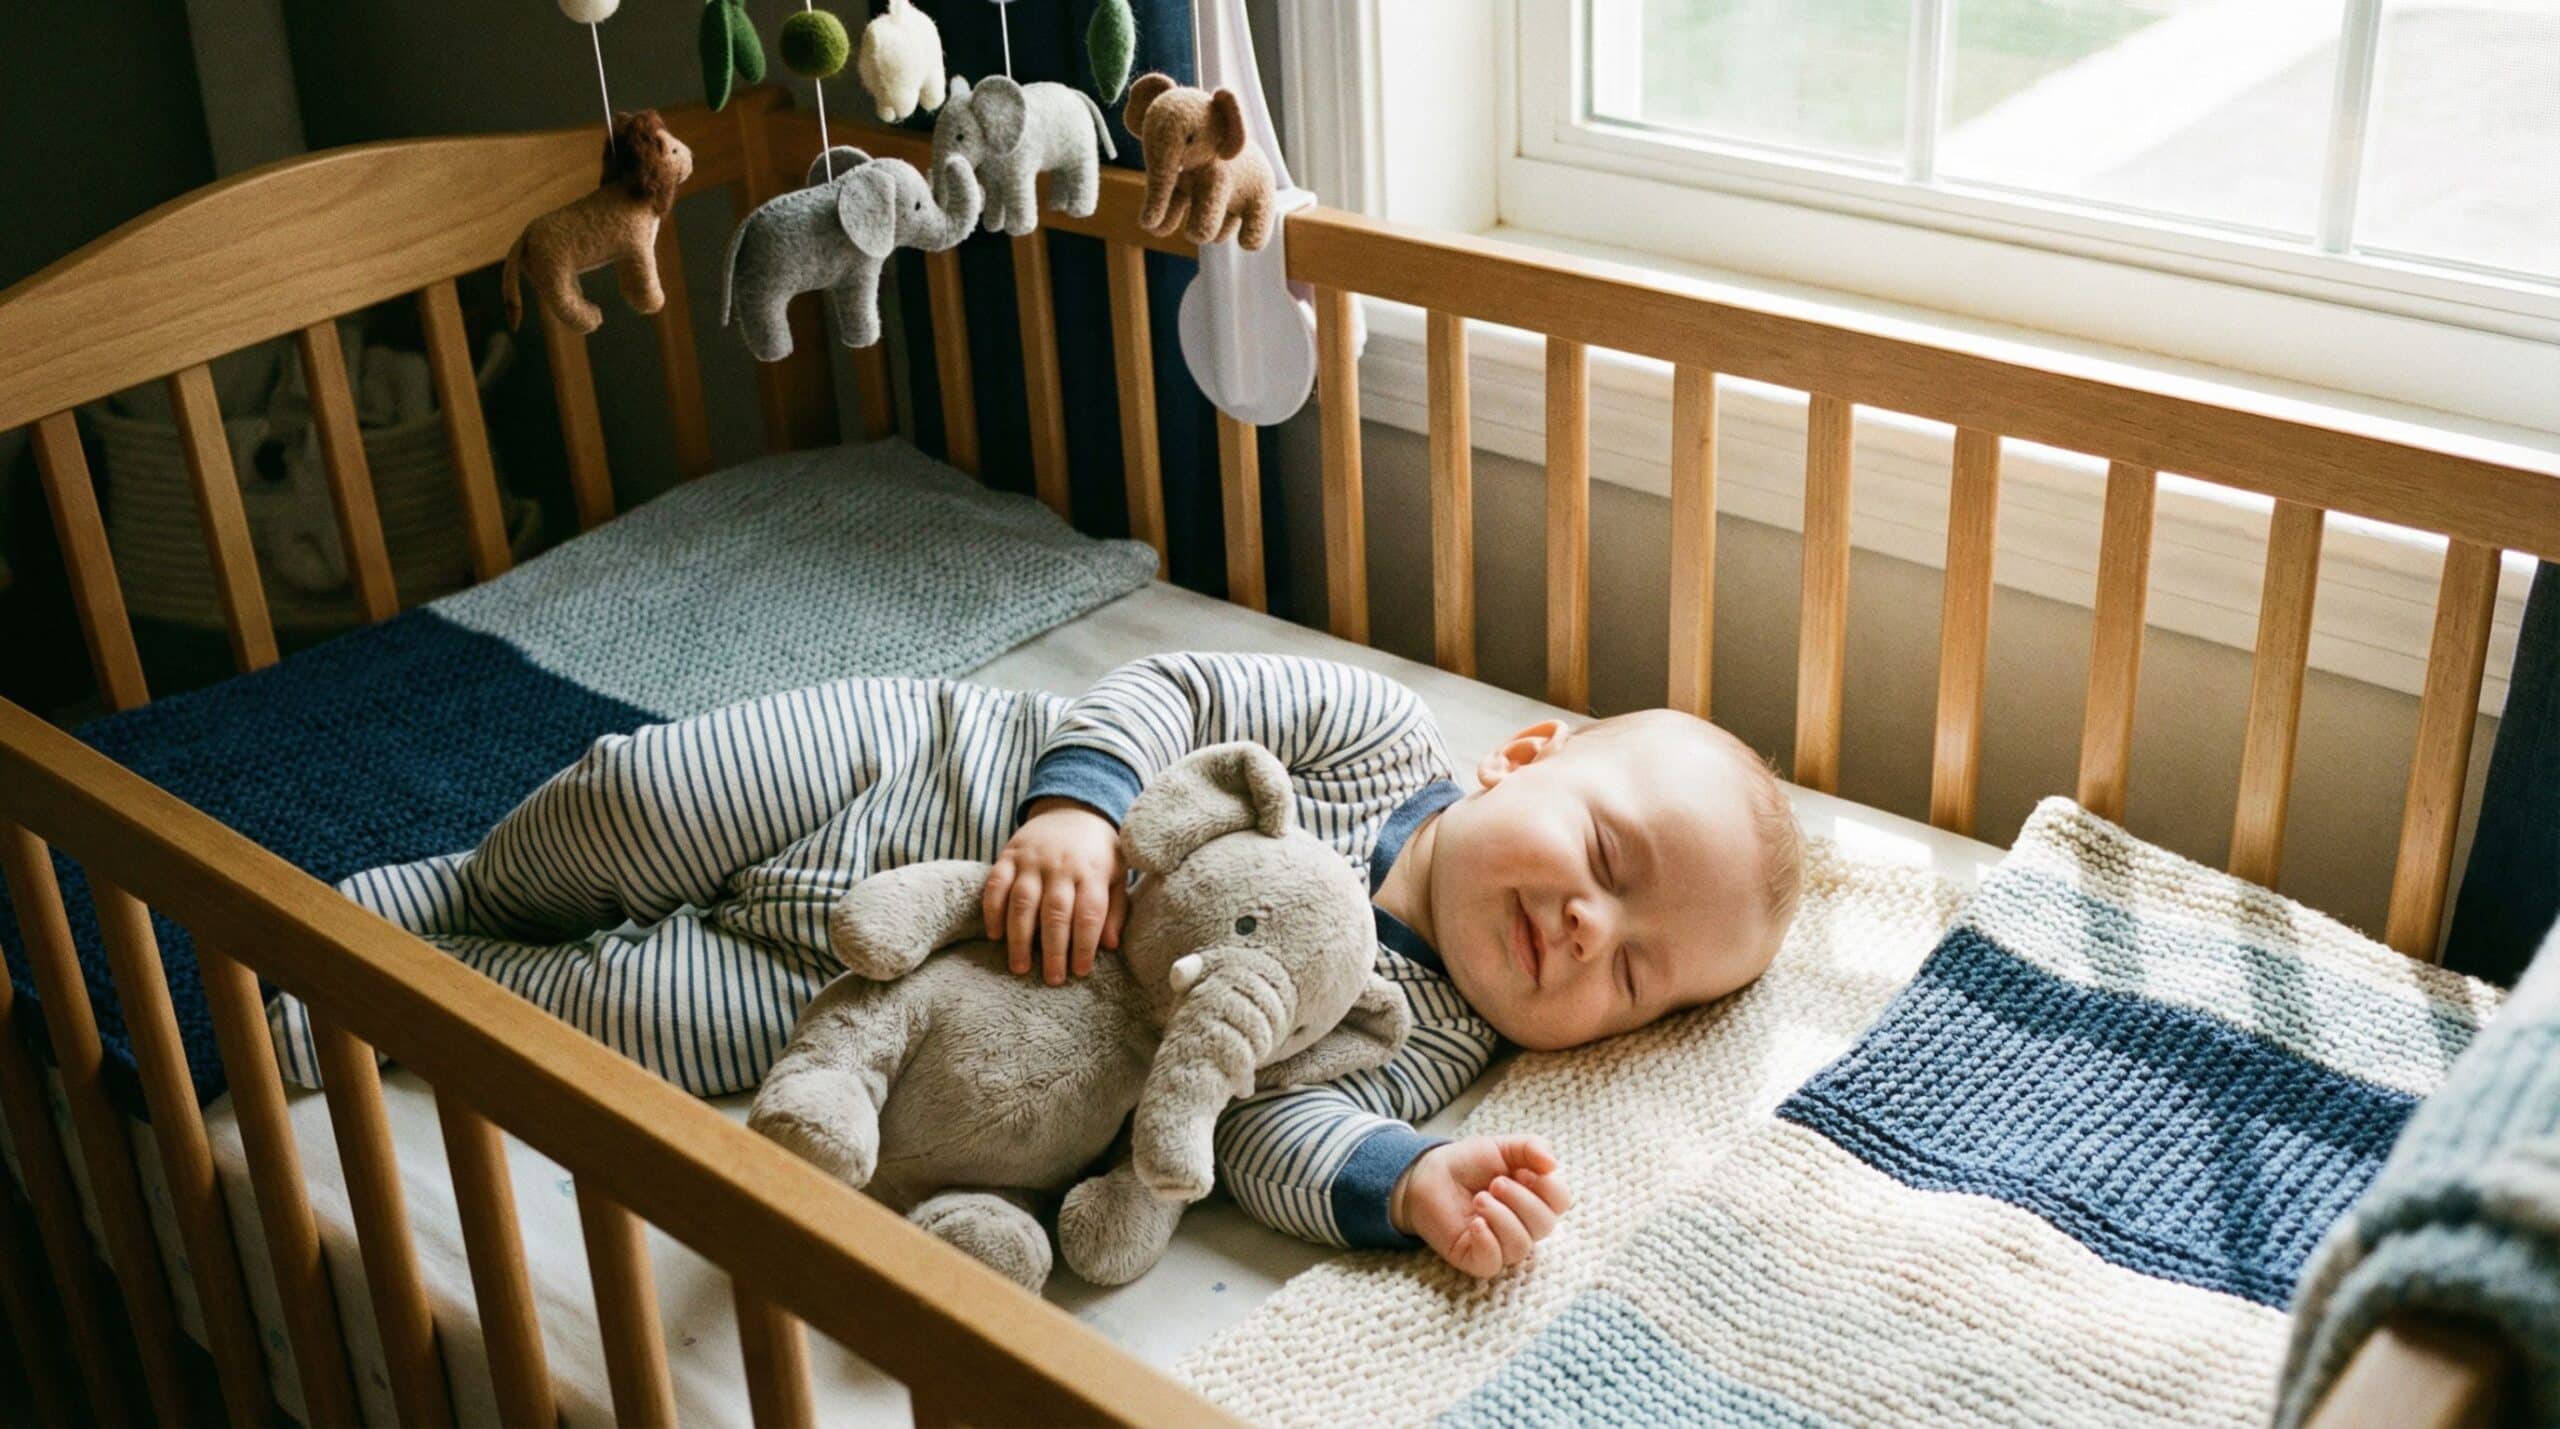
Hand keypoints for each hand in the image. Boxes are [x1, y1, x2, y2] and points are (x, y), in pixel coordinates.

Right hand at [983, 798, 1127, 984]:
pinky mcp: (1008, 855)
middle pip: (1055, 912)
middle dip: (1053, 949)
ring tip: (1020, 967)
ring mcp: (1032, 860)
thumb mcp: (1118, 873)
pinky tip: (995, 935)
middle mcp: (1061, 866)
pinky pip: (996, 884)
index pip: (1089, 913)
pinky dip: (992, 910)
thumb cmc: (1099, 851)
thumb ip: (1115, 908)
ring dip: (1019, 937)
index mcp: (1092, 872)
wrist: (1073, 808)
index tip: (1080, 972)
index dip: (1084, 944)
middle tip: (1052, 979)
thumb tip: (1110, 946)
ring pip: (1023, 902)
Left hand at [1390, 1135, 1570, 1278]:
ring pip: (1521, 1245)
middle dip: (1520, 1200)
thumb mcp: (1502, 1147)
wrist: (1430, 1175)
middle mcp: (1524, 1225)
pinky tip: (1475, 1223)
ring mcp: (1502, 1245)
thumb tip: (1552, 1164)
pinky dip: (1487, 1241)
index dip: (1547, 1186)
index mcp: (1535, 1198)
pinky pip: (1495, 1262)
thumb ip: (1531, 1147)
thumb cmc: (1469, 1163)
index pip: (1561, 1202)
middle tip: (1494, 1184)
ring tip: (1479, 1199)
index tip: (1522, 1171)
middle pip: (1545, 1225)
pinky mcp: (1478, 1260)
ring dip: (1501, 1217)